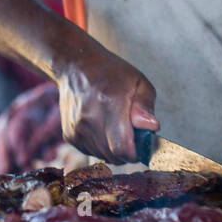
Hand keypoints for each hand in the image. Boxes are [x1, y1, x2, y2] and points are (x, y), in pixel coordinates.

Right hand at [55, 43, 157, 163]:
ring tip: (114, 126)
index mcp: (110, 104)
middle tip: (130, 133)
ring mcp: (77, 128)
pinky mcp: (69, 135)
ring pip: (102, 156)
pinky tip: (101, 127)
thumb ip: (146, 106)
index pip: (122, 147)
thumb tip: (152, 126)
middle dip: (126, 150)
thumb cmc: (110, 72)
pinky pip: (90, 151)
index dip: (135, 152)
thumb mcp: (138, 82)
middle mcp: (90, 118)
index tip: (140, 145)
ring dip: (113, 148)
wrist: (75, 66)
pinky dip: (100, 145)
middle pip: (113, 155)